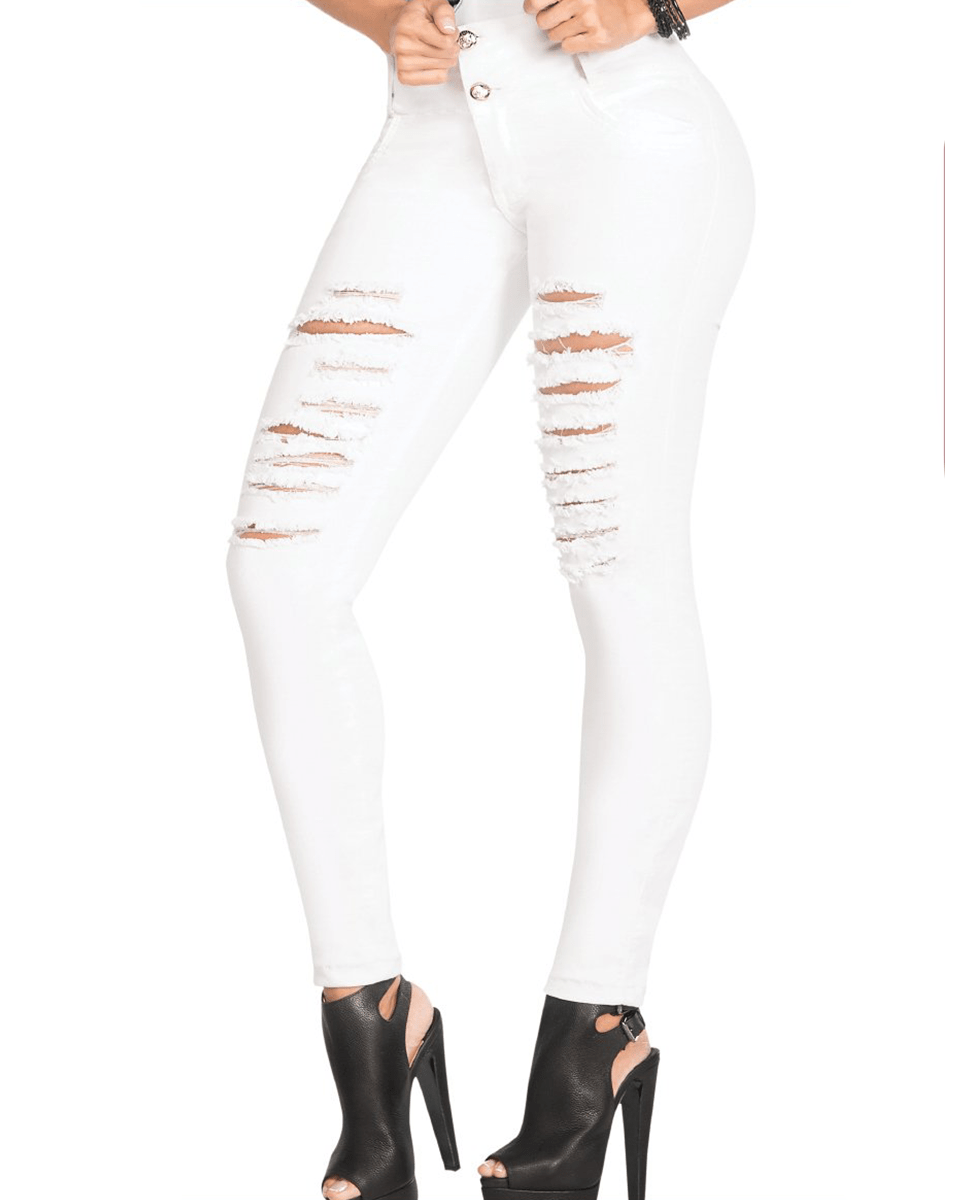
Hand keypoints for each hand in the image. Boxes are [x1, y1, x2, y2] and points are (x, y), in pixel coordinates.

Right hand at [389, 0, 460, 84]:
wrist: (396, 26)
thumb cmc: (415, 16)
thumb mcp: (431, 3)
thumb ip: (443, 11)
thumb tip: (449, 29)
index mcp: (409, 26)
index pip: (446, 42)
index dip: (453, 36)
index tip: (447, 31)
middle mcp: (403, 45)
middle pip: (445, 56)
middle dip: (451, 48)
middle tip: (443, 40)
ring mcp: (403, 62)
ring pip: (442, 69)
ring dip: (445, 60)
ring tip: (437, 49)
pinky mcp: (405, 76)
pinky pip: (435, 79)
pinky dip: (440, 71)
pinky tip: (434, 61)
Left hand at [522, 0, 655, 53]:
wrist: (639, 9)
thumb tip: (540, 3)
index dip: (531, 6)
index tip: (531, 8)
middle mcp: (580, 0)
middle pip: (543, 20)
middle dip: (546, 22)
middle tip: (553, 21)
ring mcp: (588, 21)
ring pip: (554, 35)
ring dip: (560, 33)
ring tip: (573, 28)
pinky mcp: (595, 39)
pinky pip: (567, 47)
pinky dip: (570, 44)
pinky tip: (579, 37)